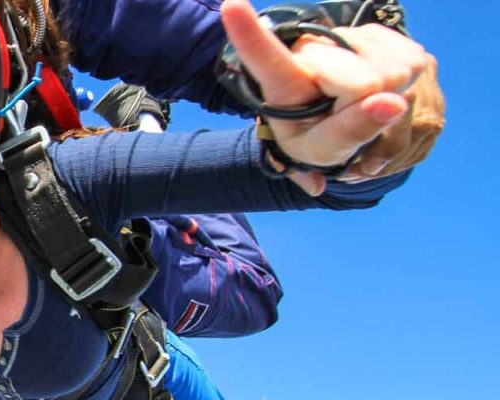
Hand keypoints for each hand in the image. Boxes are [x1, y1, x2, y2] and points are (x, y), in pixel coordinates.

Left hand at [221, 0, 433, 194]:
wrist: (333, 119)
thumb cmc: (319, 138)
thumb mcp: (323, 150)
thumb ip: (350, 133)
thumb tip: (391, 104)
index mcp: (285, 81)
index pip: (267, 58)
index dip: (250, 35)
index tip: (231, 6)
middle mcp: (312, 48)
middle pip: (365, 82)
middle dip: (365, 108)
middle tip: (344, 112)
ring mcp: (346, 35)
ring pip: (396, 70)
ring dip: (386, 95)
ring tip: (357, 101)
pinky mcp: (381, 32)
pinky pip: (414, 60)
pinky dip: (405, 84)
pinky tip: (380, 88)